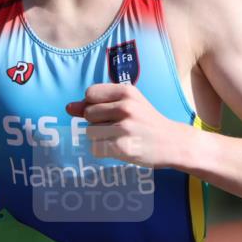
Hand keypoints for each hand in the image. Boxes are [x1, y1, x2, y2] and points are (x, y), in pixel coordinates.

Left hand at [65, 83, 184, 167]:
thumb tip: (68, 107)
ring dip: (100, 137)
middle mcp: (126, 107)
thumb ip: (97, 103)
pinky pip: (96, 148)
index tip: (108, 111)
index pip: (89, 94)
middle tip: (117, 126)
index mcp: (127, 92)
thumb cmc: (146, 121)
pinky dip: (104, 150)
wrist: (173, 142)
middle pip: (88, 114)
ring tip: (119, 137)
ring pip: (90, 132)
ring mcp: (124, 128)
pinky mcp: (122, 147)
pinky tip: (120, 147)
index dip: (93, 104)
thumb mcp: (128, 104)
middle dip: (97, 122)